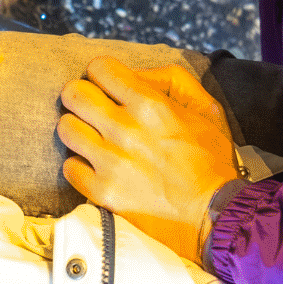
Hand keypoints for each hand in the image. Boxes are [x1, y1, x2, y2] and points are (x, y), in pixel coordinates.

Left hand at [57, 58, 238, 263]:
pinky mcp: (102, 192)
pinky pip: (69, 167)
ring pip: (65, 128)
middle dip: (82, 97)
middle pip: (73, 93)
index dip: (102, 74)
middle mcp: (125, 129)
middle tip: (95, 110)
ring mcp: (111, 162)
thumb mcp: (206, 109)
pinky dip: (80, 166)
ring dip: (78, 130)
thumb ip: (171, 80)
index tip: (108, 87)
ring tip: (94, 139)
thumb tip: (134, 74)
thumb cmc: (211, 161)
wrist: (216, 216)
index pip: (99, 67)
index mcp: (151, 105)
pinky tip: (97, 167)